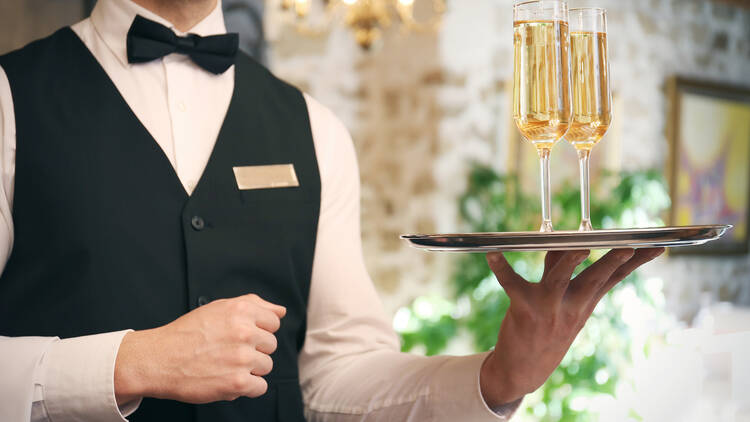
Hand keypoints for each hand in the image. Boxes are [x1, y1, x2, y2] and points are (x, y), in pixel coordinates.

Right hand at [114, 293, 285, 404]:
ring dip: (250, 369)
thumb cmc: (187, 334)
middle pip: (271, 345)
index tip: (241, 337)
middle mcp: (244, 332)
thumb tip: (280, 311)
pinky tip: (228, 379)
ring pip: (266, 366)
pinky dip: (247, 388)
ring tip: (226, 365)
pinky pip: (260, 387)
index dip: (258, 331)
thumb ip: (254, 305)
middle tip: (229, 352)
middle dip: (254, 350)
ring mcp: (242, 358)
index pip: (273, 322)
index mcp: (241, 311)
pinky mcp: (238, 382)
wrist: (158, 359)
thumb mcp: (219, 308)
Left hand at [479, 248, 664, 406]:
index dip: (636, 262)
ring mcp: (549, 308)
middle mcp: (572, 305)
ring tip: (578, 248)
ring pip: (560, 279)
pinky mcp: (524, 308)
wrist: (524, 369)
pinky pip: (512, 284)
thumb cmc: (546, 328)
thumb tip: (567, 244)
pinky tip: (493, 255)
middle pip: (596, 278)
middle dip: (612, 262)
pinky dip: (502, 268)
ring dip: (568, 262)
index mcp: (585, 302)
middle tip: (627, 247)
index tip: (656, 247)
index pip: (615, 278)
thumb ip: (561, 269)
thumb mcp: (563, 303)